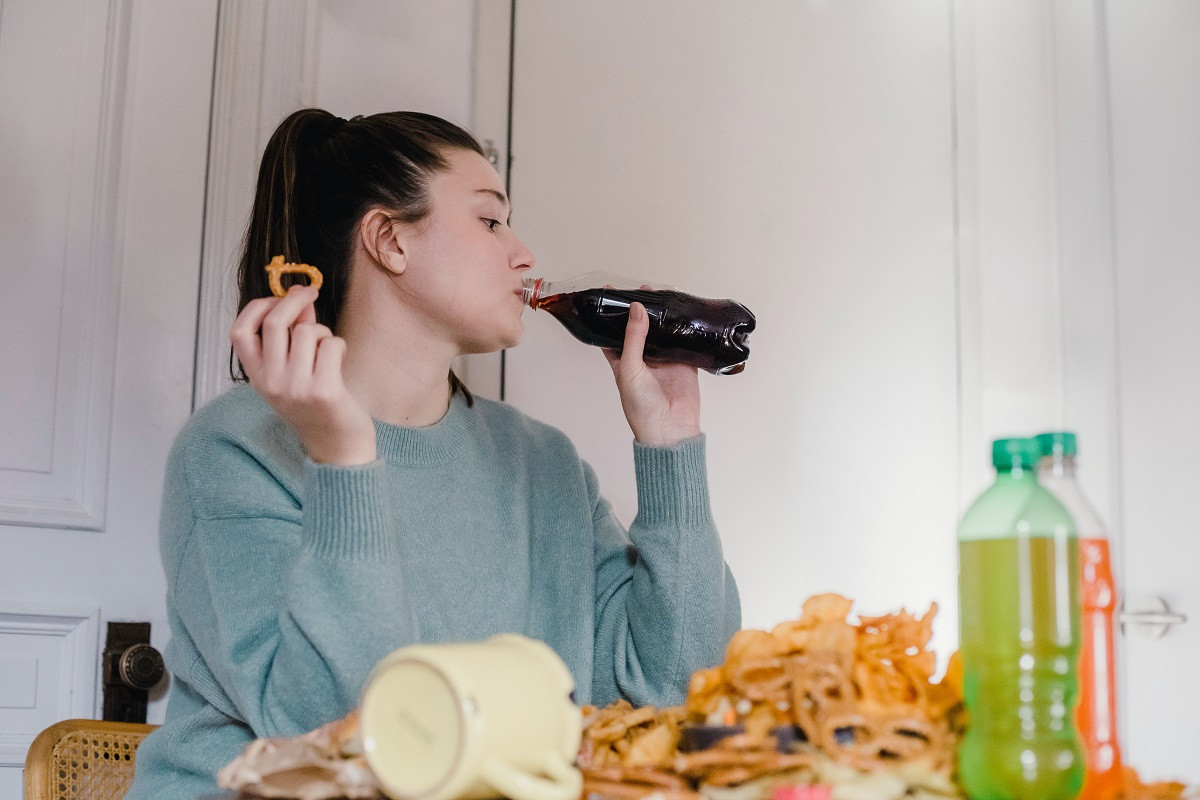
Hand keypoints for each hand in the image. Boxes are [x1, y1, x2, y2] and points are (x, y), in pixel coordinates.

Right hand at [230, 285, 376, 464]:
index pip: (239, 332)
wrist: (337, 447)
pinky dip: (338, 345)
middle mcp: (271, 383)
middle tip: (310, 293)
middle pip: (274, 322)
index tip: (276, 298)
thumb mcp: (290, 374)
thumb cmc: (315, 406)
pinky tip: (339, 362)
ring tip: (327, 350)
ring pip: (307, 332)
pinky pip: (330, 345)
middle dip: (294, 300)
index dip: (256, 307)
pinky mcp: (324, 391)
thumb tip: (299, 297)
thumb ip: (290, 337)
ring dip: (322, 332)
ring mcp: (296, 388)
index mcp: (256, 377)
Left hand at [603, 301, 701, 446]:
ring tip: (664, 293)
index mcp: (622, 361)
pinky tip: (685, 312)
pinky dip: (685, 328)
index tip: (611, 292)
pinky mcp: (684, 363)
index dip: (611, 313)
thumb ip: (633, 338)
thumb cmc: (641, 408)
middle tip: (645, 288)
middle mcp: (643, 358)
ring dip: (663, 315)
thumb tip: (636, 308)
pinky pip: (684, 341)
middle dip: (642, 309)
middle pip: (641, 327)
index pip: (613, 332)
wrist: (669, 430)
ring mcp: (664, 360)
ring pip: (663, 331)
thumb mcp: (629, 369)